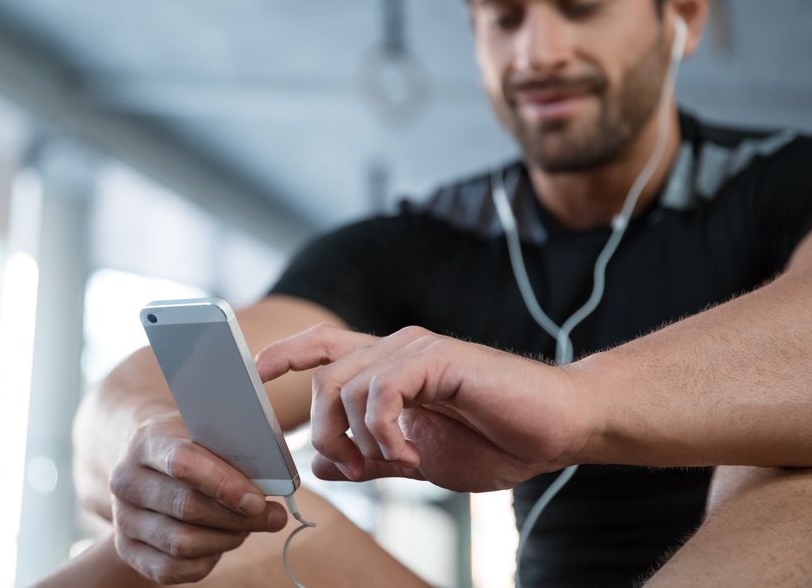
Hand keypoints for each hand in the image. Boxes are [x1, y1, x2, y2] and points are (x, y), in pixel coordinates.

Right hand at [108, 410, 287, 583]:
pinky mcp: (127, 550)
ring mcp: (123, 519)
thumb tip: (273, 479)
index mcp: (146, 442)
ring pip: (181, 543)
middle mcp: (126, 481)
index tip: (258, 500)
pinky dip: (207, 560)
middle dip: (236, 517)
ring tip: (249, 527)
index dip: (224, 484)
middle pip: (186, 507)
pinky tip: (223, 542)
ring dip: (226, 539)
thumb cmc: (191, 447)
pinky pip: (171, 569)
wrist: (151, 464)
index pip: (183, 464)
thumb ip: (234, 452)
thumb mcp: (208, 435)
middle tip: (273, 517)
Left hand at [255, 324, 591, 491]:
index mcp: (390, 367)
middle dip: (326, 430)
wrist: (557, 428)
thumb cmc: (496, 438)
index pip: (324, 346)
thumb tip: (323, 464)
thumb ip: (371, 457)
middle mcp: (397, 349)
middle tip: (358, 465)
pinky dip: (385, 432)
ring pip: (345, 386)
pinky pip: (381, 391)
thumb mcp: (418, 458)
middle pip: (323, 376)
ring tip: (398, 462)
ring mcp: (417, 350)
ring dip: (360, 439)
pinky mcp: (437, 358)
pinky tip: (411, 453)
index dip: (286, 354)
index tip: (254, 372)